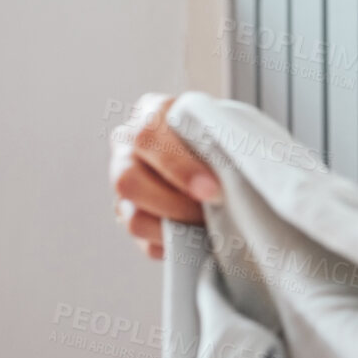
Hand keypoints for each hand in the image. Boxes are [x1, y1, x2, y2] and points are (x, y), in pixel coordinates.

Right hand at [108, 92, 222, 259]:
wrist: (233, 163)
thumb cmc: (230, 141)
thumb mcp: (230, 133)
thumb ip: (224, 145)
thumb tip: (234, 175)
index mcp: (152, 114)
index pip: (148, 137)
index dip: (179, 168)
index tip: (213, 190)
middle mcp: (127, 146)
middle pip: (127, 180)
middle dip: (176, 203)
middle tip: (211, 211)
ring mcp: (124, 183)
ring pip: (132, 216)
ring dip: (176, 226)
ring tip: (209, 224)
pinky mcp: (129, 216)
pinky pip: (144, 241)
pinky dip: (174, 244)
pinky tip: (198, 236)